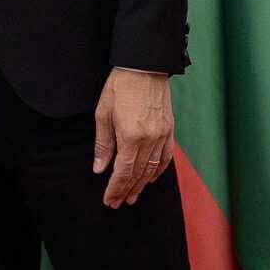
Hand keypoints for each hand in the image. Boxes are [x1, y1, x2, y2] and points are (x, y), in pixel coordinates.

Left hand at [92, 68, 173, 207]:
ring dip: (142, 185)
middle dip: (127, 190)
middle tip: (118, 203)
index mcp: (131, 136)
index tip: (109, 200)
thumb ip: (103, 144)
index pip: (123, 172)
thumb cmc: (120, 87)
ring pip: (153, 169)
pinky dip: (158, 171)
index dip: (115, 188)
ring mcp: (162, 135)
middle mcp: (149, 139)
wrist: (144, 66)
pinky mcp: (169, 129)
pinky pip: (166, 157)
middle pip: (138, 174)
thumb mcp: (103, 113)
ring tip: (133, 196)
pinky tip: (150, 178)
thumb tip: (99, 168)